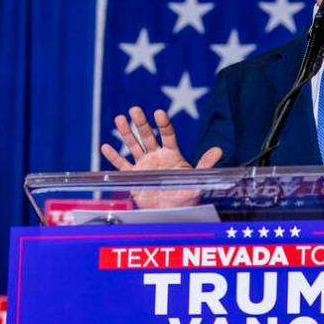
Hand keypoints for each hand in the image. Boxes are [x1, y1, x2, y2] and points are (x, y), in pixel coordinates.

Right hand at [100, 107, 221, 208]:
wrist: (172, 213)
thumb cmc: (186, 197)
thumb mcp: (197, 180)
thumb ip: (205, 165)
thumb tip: (218, 150)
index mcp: (172, 155)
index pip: (168, 135)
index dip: (163, 124)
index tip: (159, 112)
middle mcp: (157, 157)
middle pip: (148, 136)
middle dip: (141, 123)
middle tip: (134, 109)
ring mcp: (144, 165)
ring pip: (133, 146)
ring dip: (126, 133)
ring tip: (119, 119)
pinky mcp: (134, 177)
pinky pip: (122, 165)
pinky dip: (113, 157)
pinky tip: (105, 147)